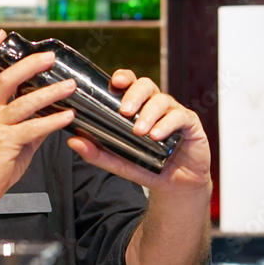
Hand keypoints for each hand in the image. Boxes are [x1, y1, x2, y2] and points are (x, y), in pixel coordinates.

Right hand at [0, 30, 76, 206]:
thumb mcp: (11, 137)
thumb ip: (29, 123)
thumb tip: (52, 114)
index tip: (2, 35)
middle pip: (5, 78)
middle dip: (29, 64)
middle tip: (50, 57)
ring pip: (23, 102)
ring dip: (50, 92)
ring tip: (70, 85)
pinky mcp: (5, 143)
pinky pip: (33, 128)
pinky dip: (53, 121)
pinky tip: (68, 116)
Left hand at [66, 69, 211, 193]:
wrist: (176, 186)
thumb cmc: (147, 167)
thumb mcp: (119, 162)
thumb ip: (98, 152)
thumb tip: (73, 141)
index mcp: (138, 107)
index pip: (130, 84)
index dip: (123, 77)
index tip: (115, 81)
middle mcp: (156, 105)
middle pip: (146, 84)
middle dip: (134, 94)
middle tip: (124, 111)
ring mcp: (174, 112)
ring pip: (162, 100)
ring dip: (149, 114)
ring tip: (140, 131)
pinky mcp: (190, 124)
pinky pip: (179, 116)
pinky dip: (167, 124)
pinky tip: (157, 136)